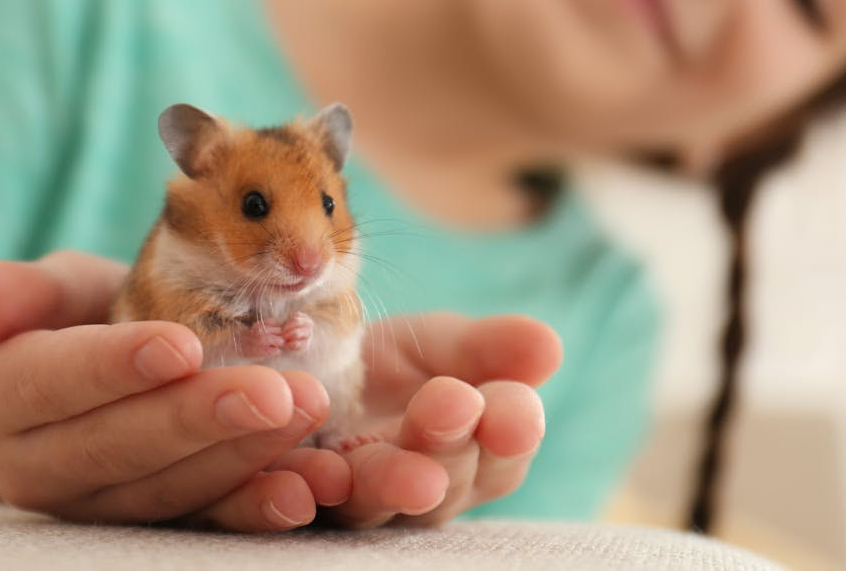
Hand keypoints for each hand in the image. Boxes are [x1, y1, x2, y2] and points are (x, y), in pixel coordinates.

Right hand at [0, 252, 350, 529]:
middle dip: (199, 418)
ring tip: (307, 413)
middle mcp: (34, 467)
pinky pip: (203, 525)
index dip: (113, 367)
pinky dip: (256, 508)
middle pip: (116, 446)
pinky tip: (306, 488)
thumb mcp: (60, 292)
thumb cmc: (85, 320)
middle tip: (275, 390)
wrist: (109, 377)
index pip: (50, 383)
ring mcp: (94, 509)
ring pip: (166, 490)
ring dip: (243, 457)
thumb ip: (26, 291)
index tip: (181, 344)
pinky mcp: (151, 531)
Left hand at [321, 314, 562, 527]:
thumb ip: (490, 348)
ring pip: (372, 502)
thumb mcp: (442, 344)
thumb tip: (549, 346)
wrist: (303, 361)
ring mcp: (354, 500)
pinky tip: (309, 470)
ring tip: (390, 467)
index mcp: (471, 455)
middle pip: (444, 483)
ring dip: (384, 483)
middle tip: (451, 404)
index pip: (504, 452)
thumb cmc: (392, 363)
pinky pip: (299, 500)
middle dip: (448, 445)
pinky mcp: (295, 496)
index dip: (510, 429)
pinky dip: (304, 489)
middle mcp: (418, 489)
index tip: (509, 404)